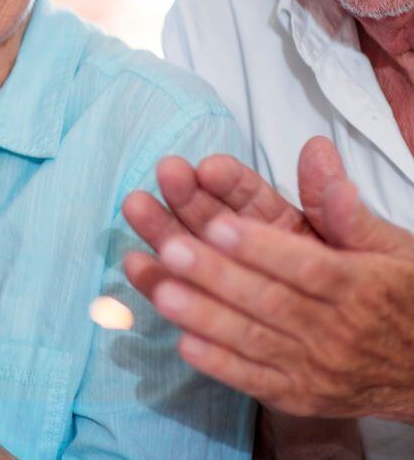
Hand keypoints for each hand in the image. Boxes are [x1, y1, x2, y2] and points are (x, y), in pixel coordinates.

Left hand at [125, 137, 413, 421]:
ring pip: (254, 340)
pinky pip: (256, 381)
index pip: (306, 266)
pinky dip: (220, 364)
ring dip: (204, 316)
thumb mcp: (392, 249)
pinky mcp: (299, 395)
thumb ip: (347, 209)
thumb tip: (317, 155)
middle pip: (270, 300)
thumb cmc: (401, 297)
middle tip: (170, 248)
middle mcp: (336, 330)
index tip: (218, 223)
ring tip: (160, 290)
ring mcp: (316, 368)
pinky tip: (183, 342)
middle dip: (216, 275)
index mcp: (358, 287)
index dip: (261, 246)